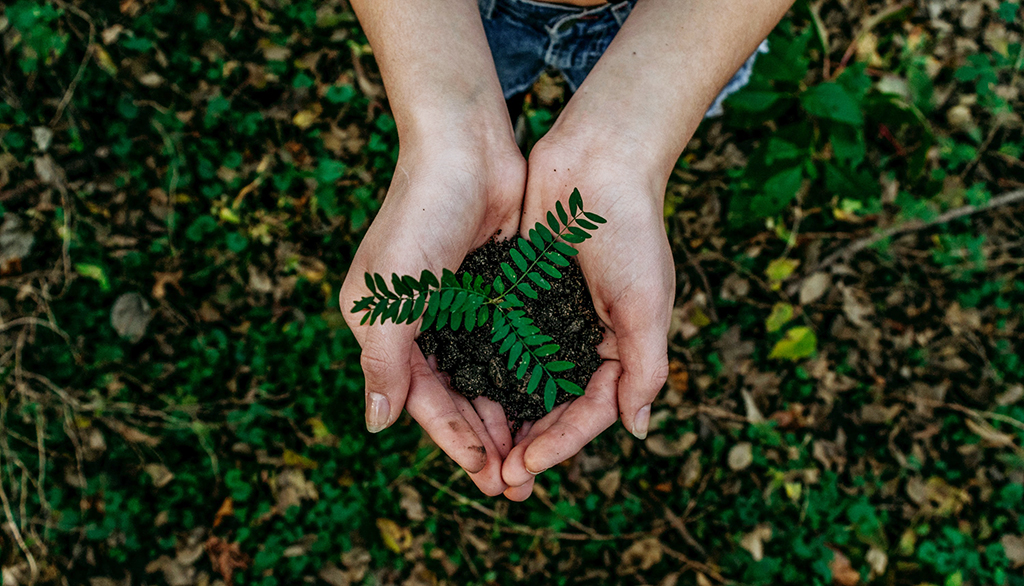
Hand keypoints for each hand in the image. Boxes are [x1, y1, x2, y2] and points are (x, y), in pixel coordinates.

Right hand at [340, 136, 525, 495]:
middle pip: (455, 397)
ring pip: (485, 378)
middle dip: (484, 440)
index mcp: (386, 328)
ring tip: (535, 455)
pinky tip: (547, 403)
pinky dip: (524, 376)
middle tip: (517, 483)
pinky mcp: (494, 291)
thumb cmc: (420, 215)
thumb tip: (377, 425)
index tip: (487, 476)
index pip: (422, 400)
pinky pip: (509, 346)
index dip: (454, 440)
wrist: (466, 147)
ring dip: (507, 416)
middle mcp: (421, 324)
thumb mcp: (391, 294)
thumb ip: (384, 361)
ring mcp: (459, 308)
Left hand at [500, 135, 673, 499]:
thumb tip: (637, 429)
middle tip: (497, 479)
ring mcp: (549, 318)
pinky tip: (460, 393)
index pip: (589, 411)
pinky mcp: (519, 293)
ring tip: (477, 451)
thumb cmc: (630, 230)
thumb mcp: (647, 303)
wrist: (597, 160)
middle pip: (552, 406)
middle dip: (527, 443)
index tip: (526, 467)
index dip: (560, 443)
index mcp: (619, 347)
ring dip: (502, 417)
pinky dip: (484, 370)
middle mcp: (582, 339)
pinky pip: (500, 342)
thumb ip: (645, 367)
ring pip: (521, 381)